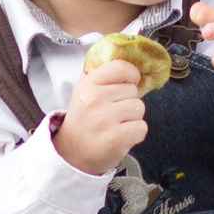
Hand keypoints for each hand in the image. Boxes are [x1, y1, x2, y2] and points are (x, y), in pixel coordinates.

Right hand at [54, 59, 148, 174]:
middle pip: (133, 91)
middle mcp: (95, 99)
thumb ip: (102, 75)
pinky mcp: (116, 138)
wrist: (72, 154)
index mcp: (88, 84)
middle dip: (128, 101)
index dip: (131, 75)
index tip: (129, 83)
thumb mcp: (84, 92)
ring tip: (117, 125)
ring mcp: (105, 119)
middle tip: (113, 113)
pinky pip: (142, 127)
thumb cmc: (84, 120)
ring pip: (139, 108)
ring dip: (133, 118)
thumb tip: (128, 59)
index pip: (120, 67)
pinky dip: (136, 134)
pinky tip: (121, 136)